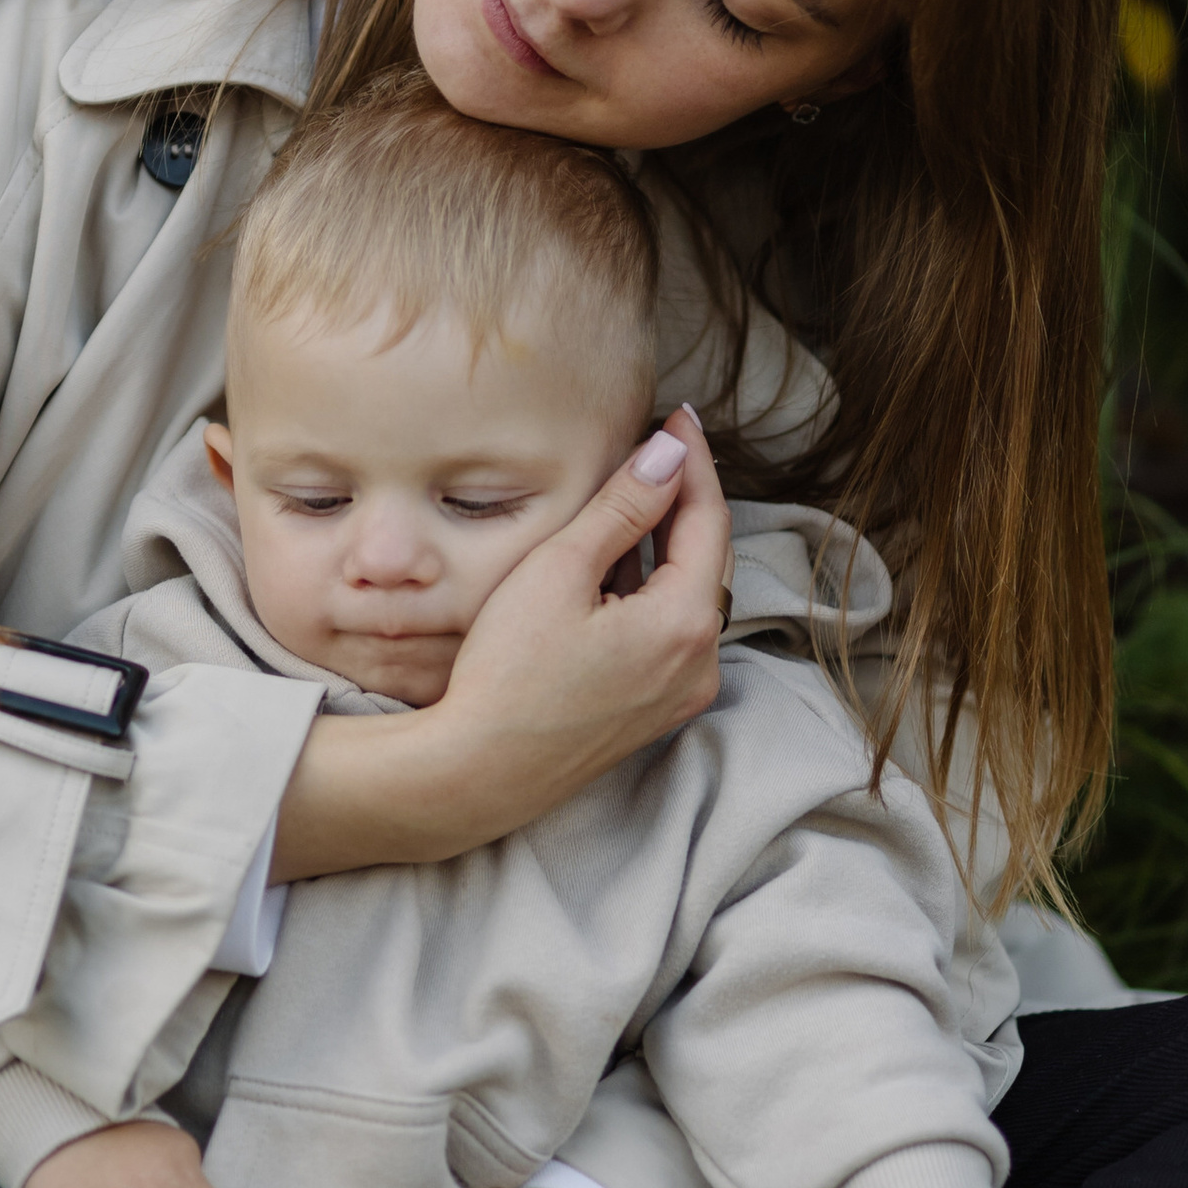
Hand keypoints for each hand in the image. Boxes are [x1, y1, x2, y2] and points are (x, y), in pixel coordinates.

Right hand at [268, 413, 730, 880]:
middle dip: (686, 497)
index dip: (692, 460)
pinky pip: (672, 632)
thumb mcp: (560, 571)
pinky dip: (655, 590)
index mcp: (685, 623)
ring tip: (637, 494)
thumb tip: (669, 455)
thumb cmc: (508, 672)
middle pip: (707, 557)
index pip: (707, 518)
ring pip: (690, 595)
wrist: (479, 771)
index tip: (676, 416)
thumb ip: (623, 508)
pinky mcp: (656, 710)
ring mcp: (682, 693)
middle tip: (660, 445)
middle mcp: (700, 662)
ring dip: (669, 544)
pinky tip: (620, 566)